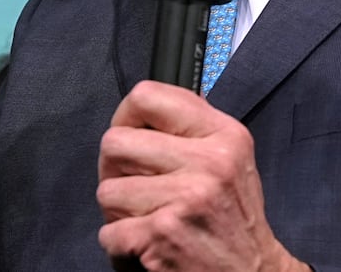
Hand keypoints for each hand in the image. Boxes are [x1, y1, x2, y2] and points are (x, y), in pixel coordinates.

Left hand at [96, 81, 306, 271]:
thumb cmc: (234, 218)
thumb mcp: (231, 158)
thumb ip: (192, 127)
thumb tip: (144, 106)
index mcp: (223, 135)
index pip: (147, 96)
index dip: (126, 116)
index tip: (130, 133)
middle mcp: (208, 162)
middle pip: (114, 142)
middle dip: (113, 169)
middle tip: (133, 186)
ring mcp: (185, 199)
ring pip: (106, 190)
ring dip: (118, 211)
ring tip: (145, 217)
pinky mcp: (162, 235)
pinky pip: (108, 232)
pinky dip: (120, 245)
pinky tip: (146, 243)